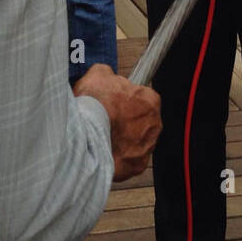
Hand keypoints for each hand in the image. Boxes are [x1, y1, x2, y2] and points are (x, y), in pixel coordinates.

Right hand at [73, 64, 160, 181]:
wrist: (86, 136)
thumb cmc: (95, 105)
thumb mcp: (98, 75)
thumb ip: (108, 74)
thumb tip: (106, 76)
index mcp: (150, 100)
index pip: (142, 97)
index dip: (125, 98)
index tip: (114, 101)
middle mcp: (154, 124)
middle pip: (141, 120)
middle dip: (126, 120)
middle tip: (106, 119)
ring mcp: (148, 147)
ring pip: (136, 141)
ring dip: (123, 139)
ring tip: (101, 136)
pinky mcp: (137, 166)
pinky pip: (128, 159)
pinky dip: (118, 156)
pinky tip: (103, 150)